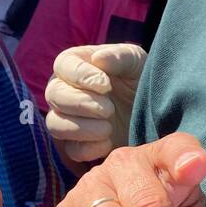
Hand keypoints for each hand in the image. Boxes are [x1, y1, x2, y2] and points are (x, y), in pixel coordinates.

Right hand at [45, 44, 145, 163]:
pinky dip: (88, 148)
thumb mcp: (136, 62)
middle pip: (53, 95)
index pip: (63, 64)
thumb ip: (119, 56)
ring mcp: (67, 119)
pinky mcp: (75, 145)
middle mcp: (64, 90)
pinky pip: (70, 150)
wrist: (152, 112)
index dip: (81, 76)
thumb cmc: (139, 79)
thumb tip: (98, 58)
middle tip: (108, 109)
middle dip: (81, 103)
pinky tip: (108, 142)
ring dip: (81, 127)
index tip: (106, 85)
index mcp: (76, 64)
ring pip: (55, 124)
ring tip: (108, 127)